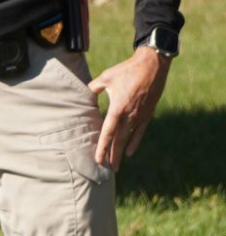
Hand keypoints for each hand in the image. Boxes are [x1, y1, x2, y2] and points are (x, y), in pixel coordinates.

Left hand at [88, 46, 170, 169]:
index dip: (103, 146)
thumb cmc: (126, 70)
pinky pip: (140, 132)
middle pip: (119, 140)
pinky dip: (135, 142)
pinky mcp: (148, 113)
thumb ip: (93, 89)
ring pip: (129, 138)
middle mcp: (130, 115)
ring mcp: (140, 116)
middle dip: (112, 155)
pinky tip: (130, 152)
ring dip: (122, 151)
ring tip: (117, 165)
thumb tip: (83, 95)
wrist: (152, 65)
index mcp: (118, 108)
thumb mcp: (105, 78)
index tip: (98, 159)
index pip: (108, 132)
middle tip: (108, 169)